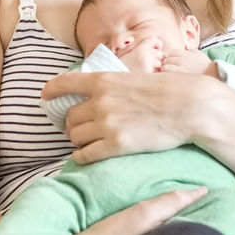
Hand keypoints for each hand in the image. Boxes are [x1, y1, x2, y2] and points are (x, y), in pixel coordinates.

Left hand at [42, 69, 204, 163]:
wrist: (190, 107)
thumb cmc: (169, 91)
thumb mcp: (134, 77)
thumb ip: (114, 85)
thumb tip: (102, 92)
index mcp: (103, 81)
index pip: (65, 83)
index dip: (52, 90)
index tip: (45, 95)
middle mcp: (100, 101)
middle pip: (70, 117)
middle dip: (71, 124)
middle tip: (77, 129)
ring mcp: (107, 123)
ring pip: (75, 136)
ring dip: (77, 140)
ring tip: (85, 143)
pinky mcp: (116, 145)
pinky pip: (85, 154)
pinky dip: (81, 156)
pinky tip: (85, 156)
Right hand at [117, 37, 164, 73]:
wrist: (115, 72)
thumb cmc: (126, 62)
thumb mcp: (134, 51)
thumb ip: (147, 49)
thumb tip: (166, 54)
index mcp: (140, 46)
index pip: (156, 41)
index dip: (158, 44)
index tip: (156, 48)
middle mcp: (145, 53)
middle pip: (160, 54)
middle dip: (156, 58)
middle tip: (146, 62)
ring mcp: (147, 63)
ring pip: (159, 64)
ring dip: (155, 67)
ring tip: (144, 68)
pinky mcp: (148, 73)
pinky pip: (157, 73)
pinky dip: (153, 74)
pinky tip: (144, 73)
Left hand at [160, 48, 211, 75]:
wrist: (214, 76)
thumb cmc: (207, 66)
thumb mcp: (200, 54)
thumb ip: (191, 49)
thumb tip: (186, 44)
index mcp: (185, 53)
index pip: (170, 52)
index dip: (169, 56)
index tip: (171, 60)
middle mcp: (182, 60)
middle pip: (166, 59)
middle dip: (166, 63)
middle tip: (169, 67)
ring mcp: (180, 69)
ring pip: (165, 67)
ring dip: (165, 69)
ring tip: (169, 73)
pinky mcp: (180, 77)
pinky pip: (168, 75)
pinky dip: (167, 75)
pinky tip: (171, 78)